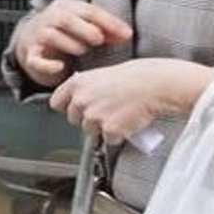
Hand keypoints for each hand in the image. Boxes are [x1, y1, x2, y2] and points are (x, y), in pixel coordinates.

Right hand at [13, 0, 132, 87]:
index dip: (108, 22)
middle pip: (66, 19)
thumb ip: (105, 29)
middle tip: (100, 40)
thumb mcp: (85, 25)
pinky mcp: (31, 56)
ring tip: (82, 51)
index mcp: (65, 7)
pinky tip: (61, 67)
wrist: (31, 40)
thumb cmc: (66, 32)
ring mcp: (38, 36)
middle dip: (85, 29)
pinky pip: (36, 60)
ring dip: (70, 43)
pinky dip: (48, 65)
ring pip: (51, 36)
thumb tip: (127, 34)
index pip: (88, 10)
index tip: (126, 34)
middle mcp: (49, 18)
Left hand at [50, 59, 213, 144]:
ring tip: (120, 114)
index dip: (68, 107)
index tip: (76, 108)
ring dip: (103, 127)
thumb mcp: (103, 74)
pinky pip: (109, 139)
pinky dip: (119, 135)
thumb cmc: (137, 76)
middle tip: (106, 111)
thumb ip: (88, 88)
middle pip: (74, 120)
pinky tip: (128, 121)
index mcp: (78, 83)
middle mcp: (81, 100)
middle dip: (87, 118)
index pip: (56, 103)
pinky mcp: (109, 130)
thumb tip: (81, 100)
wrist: (157, 84)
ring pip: (91, 131)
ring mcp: (94, 116)